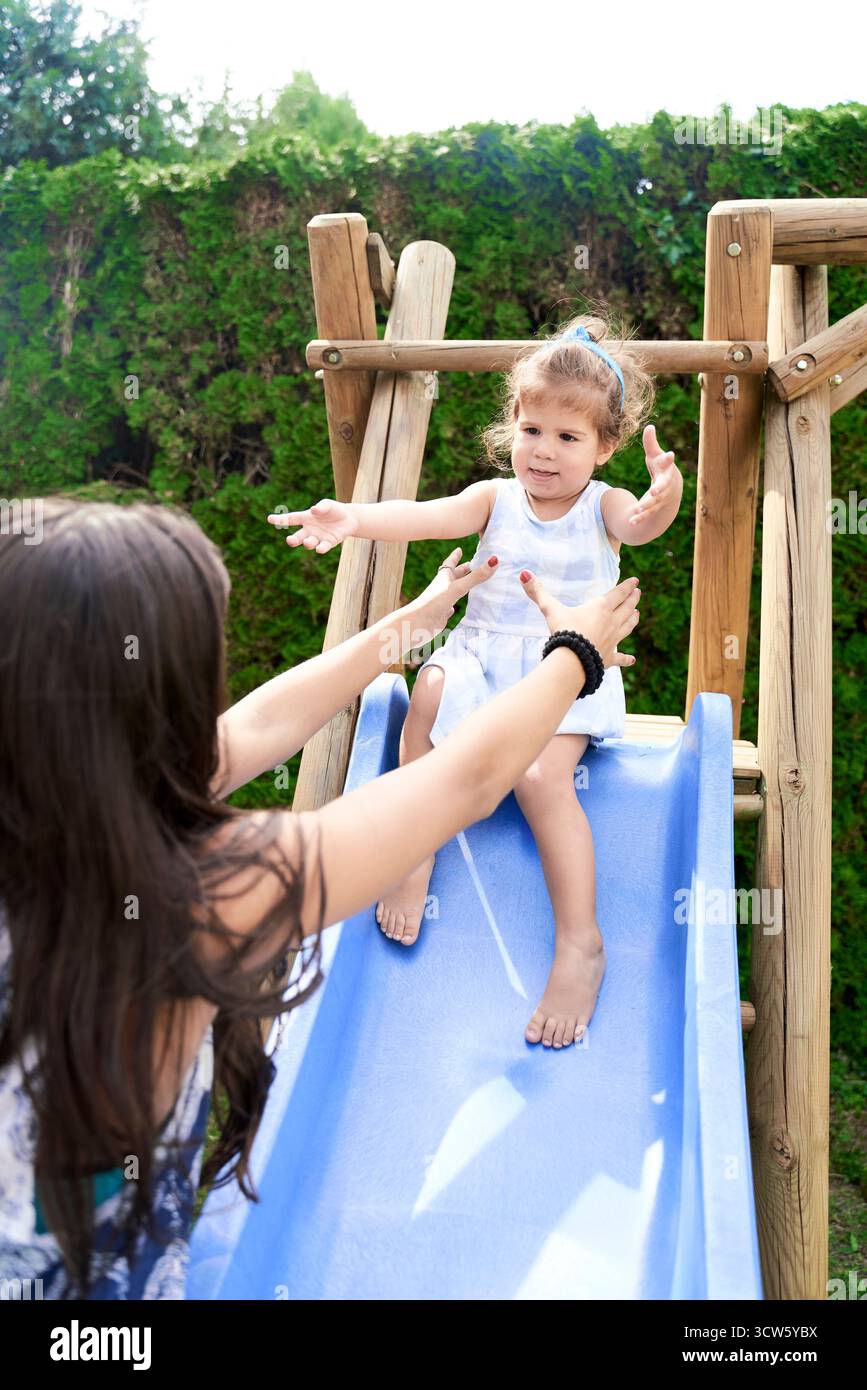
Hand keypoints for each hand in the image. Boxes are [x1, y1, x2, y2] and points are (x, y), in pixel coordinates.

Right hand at [266, 497, 357, 552]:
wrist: (349, 519)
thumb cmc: (334, 510)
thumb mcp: (328, 504)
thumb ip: (321, 507)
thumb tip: (314, 510)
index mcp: (305, 518)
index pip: (290, 519)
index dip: (280, 519)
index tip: (269, 518)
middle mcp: (309, 530)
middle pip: (297, 537)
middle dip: (292, 540)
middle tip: (290, 541)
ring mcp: (318, 537)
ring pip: (309, 543)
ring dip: (308, 543)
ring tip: (308, 542)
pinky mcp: (328, 543)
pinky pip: (322, 547)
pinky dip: (321, 549)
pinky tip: (319, 549)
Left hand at [401, 546, 498, 649]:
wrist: (418, 623)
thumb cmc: (435, 602)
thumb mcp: (458, 587)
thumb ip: (476, 577)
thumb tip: (495, 560)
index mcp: (444, 577)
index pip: (451, 562)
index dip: (456, 556)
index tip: (460, 549)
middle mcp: (442, 587)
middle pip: (454, 576)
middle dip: (463, 570)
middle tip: (474, 565)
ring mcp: (442, 600)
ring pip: (454, 591)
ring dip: (462, 586)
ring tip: (471, 584)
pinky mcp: (442, 613)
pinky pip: (450, 606)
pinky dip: (454, 605)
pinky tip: (455, 608)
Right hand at [519, 571, 639, 670]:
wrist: (571, 661)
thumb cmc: (564, 631)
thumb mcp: (550, 609)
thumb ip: (538, 592)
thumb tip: (524, 574)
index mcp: (601, 608)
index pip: (619, 594)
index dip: (628, 586)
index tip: (636, 581)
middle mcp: (611, 623)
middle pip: (627, 608)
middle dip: (633, 600)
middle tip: (638, 593)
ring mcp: (612, 641)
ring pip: (627, 627)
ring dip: (633, 619)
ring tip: (637, 614)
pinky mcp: (609, 658)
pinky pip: (621, 658)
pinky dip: (627, 659)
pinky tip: (633, 660)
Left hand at [627, 424, 681, 526]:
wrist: (673, 488)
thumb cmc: (661, 468)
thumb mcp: (655, 456)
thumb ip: (651, 444)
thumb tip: (649, 426)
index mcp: (666, 469)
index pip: (668, 463)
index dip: (668, 459)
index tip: (670, 454)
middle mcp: (665, 484)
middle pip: (662, 487)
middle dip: (659, 490)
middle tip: (654, 492)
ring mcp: (661, 497)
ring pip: (654, 503)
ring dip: (646, 507)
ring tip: (636, 511)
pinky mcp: (655, 507)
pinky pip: (648, 513)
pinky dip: (641, 518)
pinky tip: (631, 521)